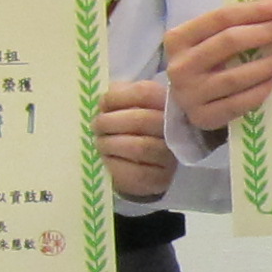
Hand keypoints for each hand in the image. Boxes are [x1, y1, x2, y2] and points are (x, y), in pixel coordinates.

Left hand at [97, 79, 175, 199]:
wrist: (140, 165)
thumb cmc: (130, 128)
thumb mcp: (127, 105)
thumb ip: (119, 94)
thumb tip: (107, 97)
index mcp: (167, 103)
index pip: (145, 92)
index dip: (118, 97)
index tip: (103, 104)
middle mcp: (175, 128)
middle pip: (142, 119)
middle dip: (110, 122)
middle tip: (96, 125)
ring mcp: (170, 155)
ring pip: (139, 147)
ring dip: (111, 144)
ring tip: (100, 142)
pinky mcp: (160, 179)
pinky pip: (136, 172)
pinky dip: (115, 164)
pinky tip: (108, 158)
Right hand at [166, 0, 271, 132]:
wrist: (188, 104)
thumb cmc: (205, 65)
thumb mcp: (207, 43)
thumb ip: (230, 28)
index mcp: (178, 38)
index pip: (220, 18)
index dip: (254, 11)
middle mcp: (180, 66)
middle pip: (229, 42)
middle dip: (267, 32)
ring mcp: (189, 94)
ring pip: (235, 77)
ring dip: (268, 64)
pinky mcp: (203, 117)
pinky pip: (237, 104)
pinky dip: (258, 92)